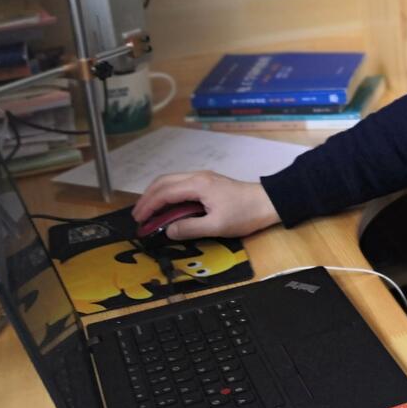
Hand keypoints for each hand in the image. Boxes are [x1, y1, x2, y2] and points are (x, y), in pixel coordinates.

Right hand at [131, 171, 280, 240]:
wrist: (269, 202)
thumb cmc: (245, 214)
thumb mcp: (217, 226)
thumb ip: (190, 228)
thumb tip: (167, 231)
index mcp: (198, 185)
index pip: (164, 193)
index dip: (148, 206)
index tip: (137, 220)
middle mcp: (198, 176)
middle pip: (163, 181)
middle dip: (147, 198)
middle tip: (137, 216)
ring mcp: (203, 177)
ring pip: (171, 180)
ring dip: (156, 194)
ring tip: (147, 211)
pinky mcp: (208, 182)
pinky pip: (180, 184)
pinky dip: (167, 193)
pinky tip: (166, 206)